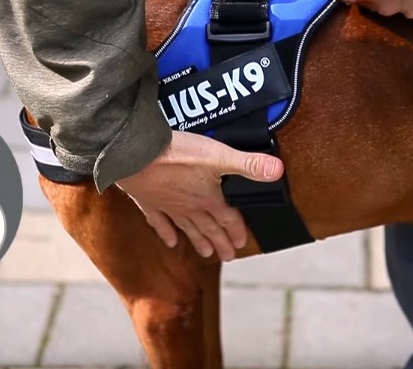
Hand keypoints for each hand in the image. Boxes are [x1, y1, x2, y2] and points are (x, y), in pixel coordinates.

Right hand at [116, 131, 283, 260]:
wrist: (134, 155)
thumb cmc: (176, 155)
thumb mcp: (218, 155)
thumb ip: (248, 164)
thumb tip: (278, 170)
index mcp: (208, 198)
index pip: (227, 218)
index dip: (236, 230)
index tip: (241, 244)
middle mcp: (189, 207)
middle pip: (209, 228)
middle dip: (220, 243)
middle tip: (228, 257)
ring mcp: (167, 206)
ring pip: (187, 228)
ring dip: (198, 241)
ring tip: (206, 254)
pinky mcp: (148, 201)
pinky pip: (159, 222)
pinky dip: (165, 233)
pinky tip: (169, 242)